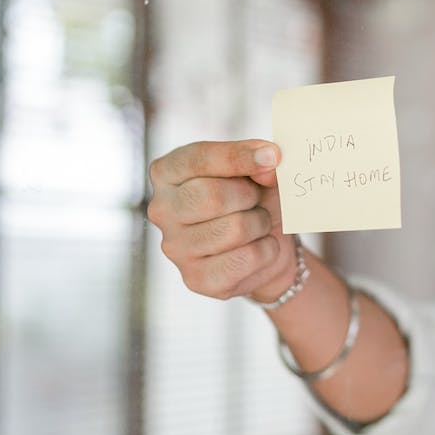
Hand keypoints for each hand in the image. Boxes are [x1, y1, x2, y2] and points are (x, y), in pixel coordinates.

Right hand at [147, 139, 297, 301]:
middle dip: (250, 195)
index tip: (273, 156)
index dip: (239, 156)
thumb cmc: (253, 198)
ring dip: (261, 223)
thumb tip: (270, 164)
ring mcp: (175, 248)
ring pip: (234, 228)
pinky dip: (267, 249)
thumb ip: (261, 160)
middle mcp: (162, 210)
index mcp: (167, 172)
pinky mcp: (196, 279)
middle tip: (257, 200)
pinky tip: (259, 246)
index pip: (199, 158)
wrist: (264, 245)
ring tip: (258, 223)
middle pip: (212, 196)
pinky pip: (247, 258)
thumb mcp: (257, 169)